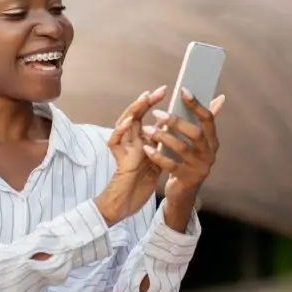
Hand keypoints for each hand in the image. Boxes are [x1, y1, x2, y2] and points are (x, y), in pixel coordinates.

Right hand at [95, 86, 166, 225]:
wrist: (129, 201)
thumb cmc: (142, 180)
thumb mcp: (158, 157)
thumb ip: (163, 141)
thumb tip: (176, 127)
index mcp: (141, 138)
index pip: (146, 116)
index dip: (154, 103)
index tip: (167, 93)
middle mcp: (130, 140)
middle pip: (135, 115)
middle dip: (147, 101)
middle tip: (160, 90)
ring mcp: (123, 148)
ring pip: (124, 123)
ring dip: (134, 109)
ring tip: (144, 98)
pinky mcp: (118, 158)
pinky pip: (115, 141)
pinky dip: (121, 130)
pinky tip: (130, 121)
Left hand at [142, 90, 223, 203]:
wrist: (184, 193)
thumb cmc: (188, 161)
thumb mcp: (198, 143)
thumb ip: (205, 121)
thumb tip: (220, 97)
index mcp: (212, 141)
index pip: (208, 119)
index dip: (196, 104)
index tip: (183, 90)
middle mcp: (209, 154)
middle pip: (195, 133)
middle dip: (176, 121)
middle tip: (157, 113)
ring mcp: (199, 168)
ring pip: (181, 148)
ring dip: (163, 137)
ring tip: (147, 129)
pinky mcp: (187, 179)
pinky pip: (171, 165)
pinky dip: (158, 156)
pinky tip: (146, 149)